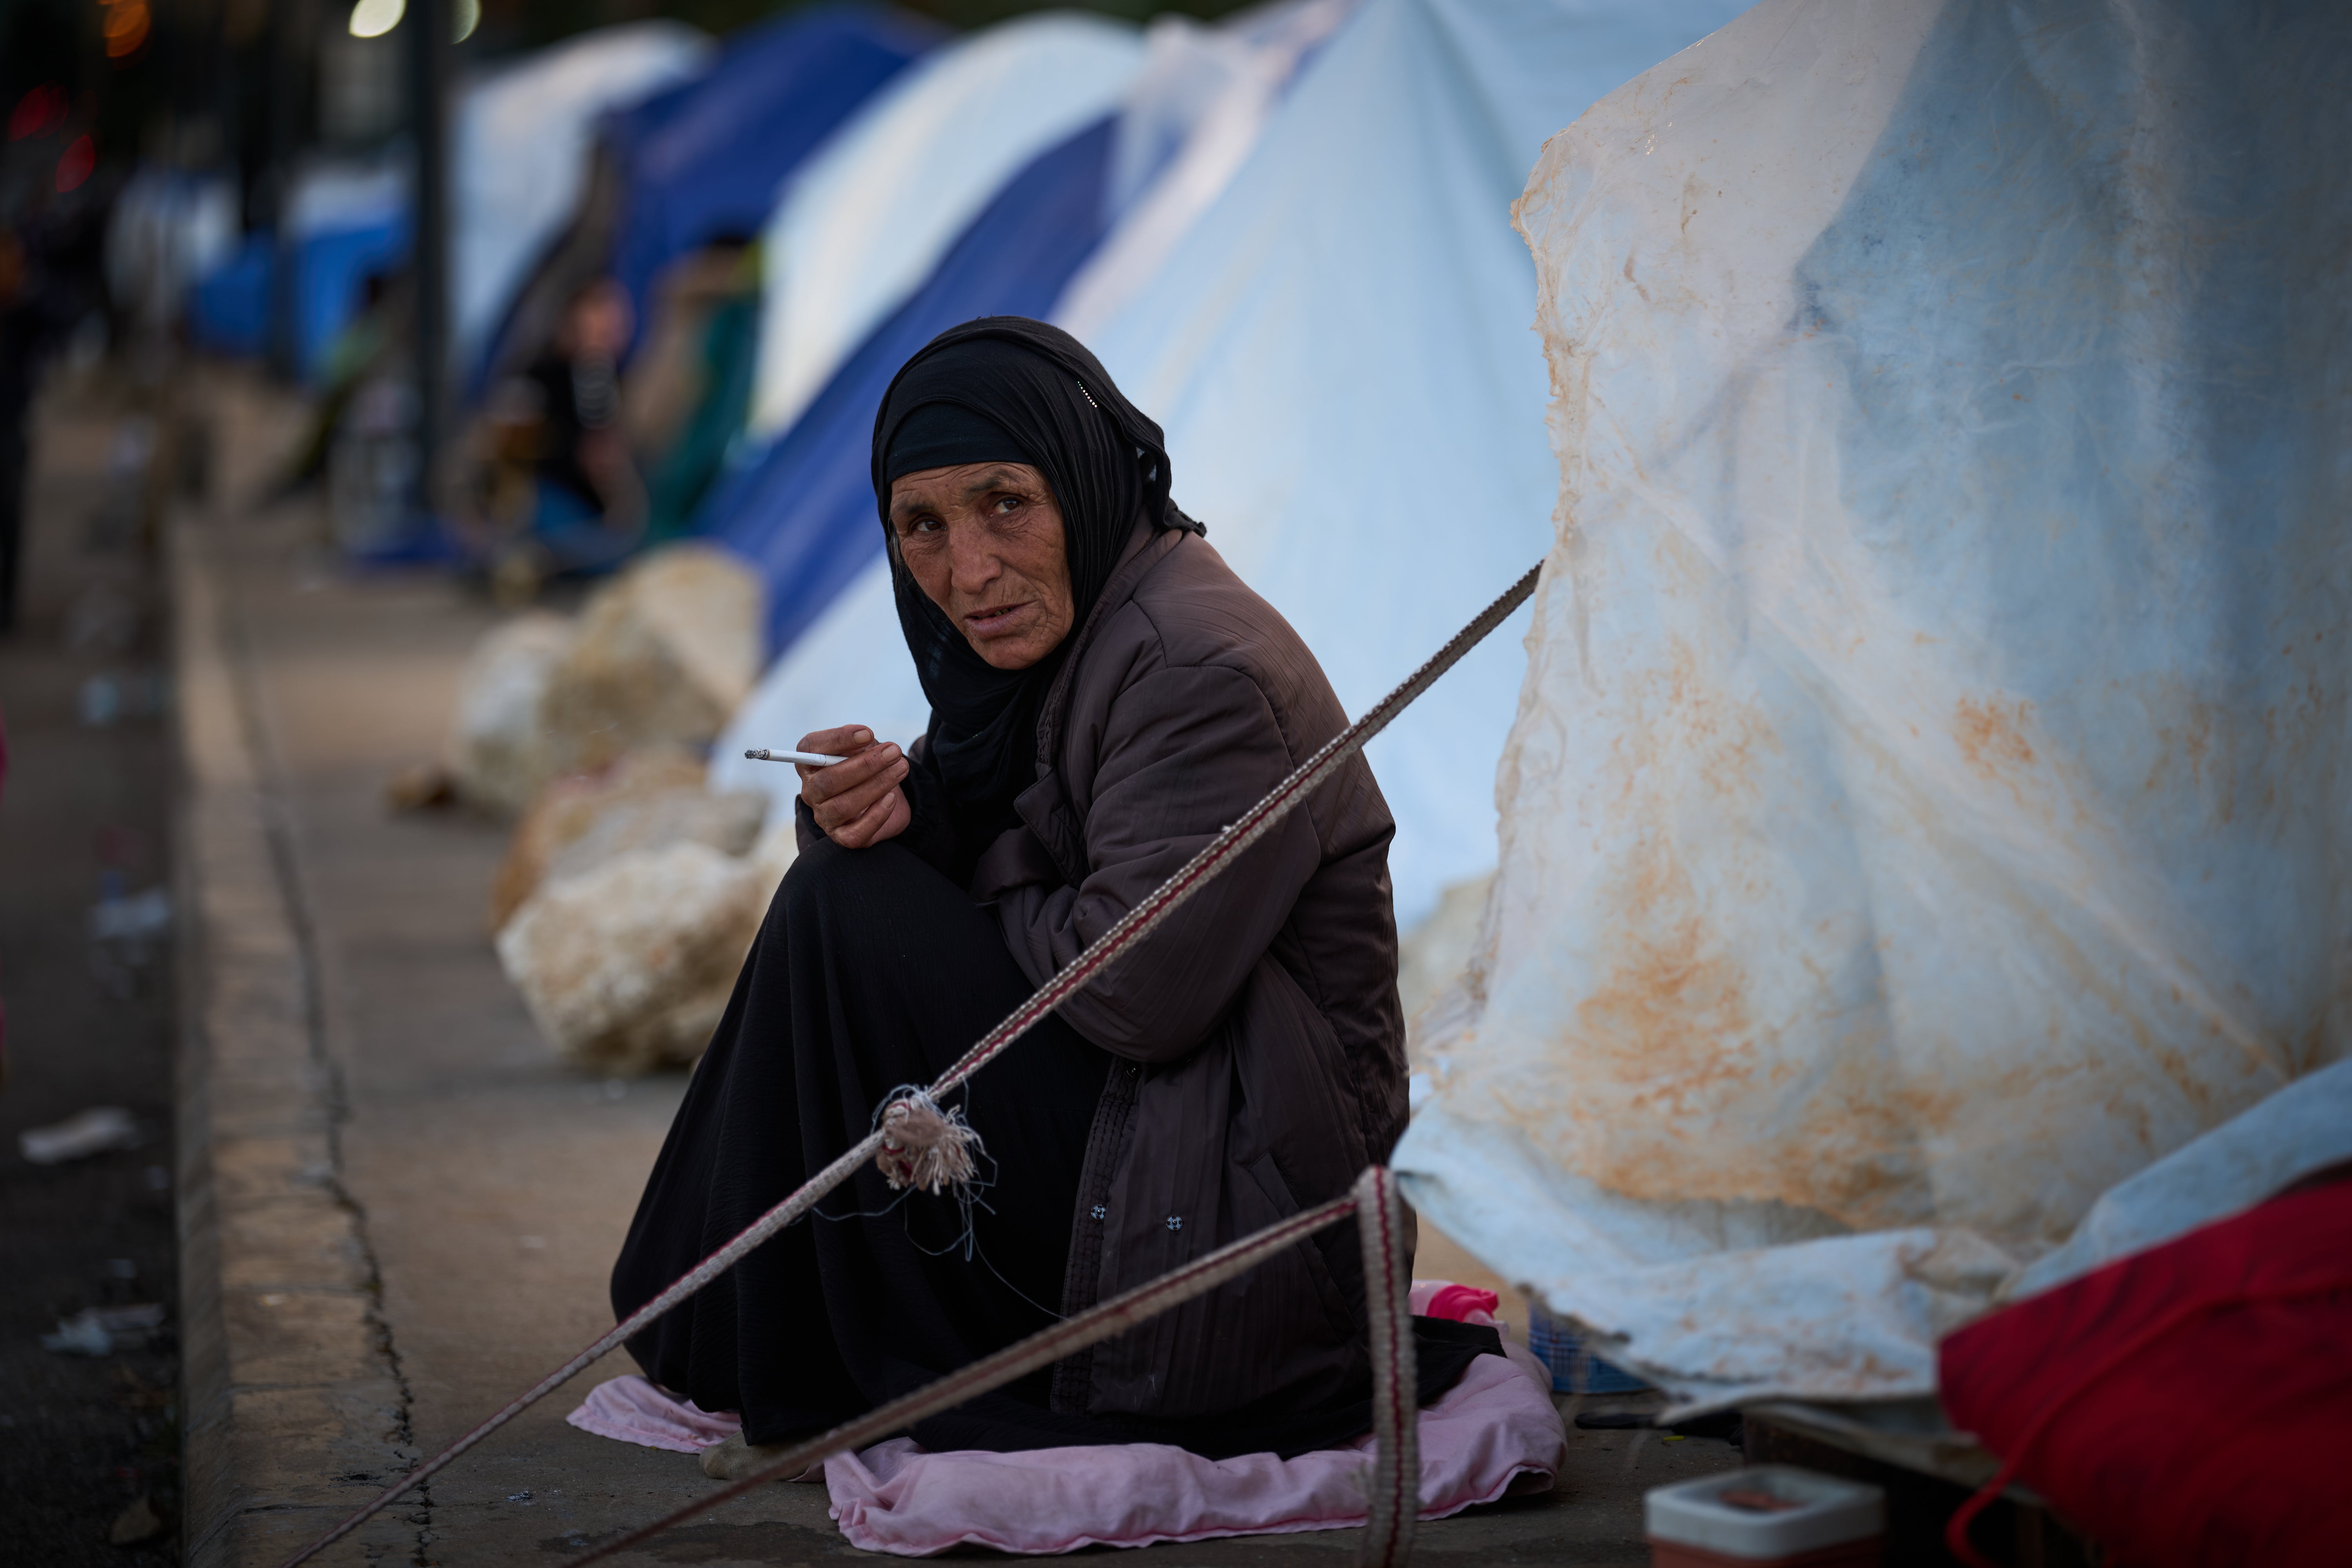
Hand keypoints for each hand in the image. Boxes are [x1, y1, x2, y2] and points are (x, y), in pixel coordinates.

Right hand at [798, 725, 909, 848]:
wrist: (886, 799)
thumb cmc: (868, 769)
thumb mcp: (865, 750)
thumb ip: (861, 744)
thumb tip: (866, 740)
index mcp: (810, 764)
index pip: (810, 748)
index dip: (837, 739)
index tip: (868, 734)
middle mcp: (811, 791)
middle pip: (828, 780)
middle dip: (866, 765)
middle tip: (894, 752)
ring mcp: (824, 816)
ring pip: (843, 806)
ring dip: (877, 785)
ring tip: (901, 769)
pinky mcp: (842, 836)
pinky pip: (854, 833)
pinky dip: (876, 815)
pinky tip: (891, 798)